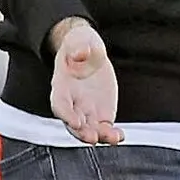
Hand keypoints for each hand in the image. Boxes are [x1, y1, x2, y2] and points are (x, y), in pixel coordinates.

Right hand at [48, 18, 123, 144]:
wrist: (89, 51)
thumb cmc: (79, 45)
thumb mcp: (79, 40)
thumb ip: (79, 47)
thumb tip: (80, 53)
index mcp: (62, 86)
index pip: (60, 104)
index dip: (66, 115)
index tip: (75, 122)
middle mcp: (72, 102)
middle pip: (73, 123)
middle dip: (82, 132)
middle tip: (92, 137)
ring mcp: (86, 110)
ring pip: (89, 129)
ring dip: (99, 136)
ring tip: (112, 138)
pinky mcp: (100, 113)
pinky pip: (104, 128)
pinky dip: (111, 134)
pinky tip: (119, 136)